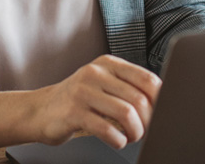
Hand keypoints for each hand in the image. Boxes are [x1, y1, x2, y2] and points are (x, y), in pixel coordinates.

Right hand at [31, 54, 161, 148]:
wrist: (42, 109)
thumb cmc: (79, 99)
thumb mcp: (102, 83)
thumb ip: (127, 86)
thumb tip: (162, 101)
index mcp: (108, 63)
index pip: (146, 78)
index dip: (160, 99)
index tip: (161, 113)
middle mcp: (95, 73)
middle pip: (138, 98)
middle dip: (148, 121)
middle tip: (144, 130)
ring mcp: (83, 91)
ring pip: (125, 113)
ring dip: (135, 132)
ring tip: (131, 137)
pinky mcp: (73, 112)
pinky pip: (106, 129)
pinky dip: (118, 140)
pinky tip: (117, 141)